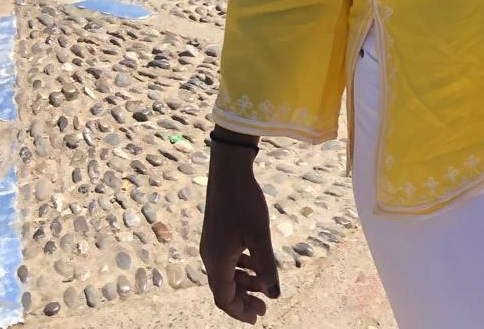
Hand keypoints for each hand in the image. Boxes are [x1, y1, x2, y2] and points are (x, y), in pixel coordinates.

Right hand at [200, 151, 279, 321]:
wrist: (229, 170)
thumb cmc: (244, 202)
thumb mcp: (260, 236)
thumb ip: (267, 267)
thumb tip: (274, 293)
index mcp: (217, 261)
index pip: (225, 299)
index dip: (240, 312)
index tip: (258, 318)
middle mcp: (210, 256)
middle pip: (224, 289)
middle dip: (244, 300)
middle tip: (265, 307)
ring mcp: (211, 244)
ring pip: (226, 274)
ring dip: (244, 283)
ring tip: (265, 285)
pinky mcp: (216, 232)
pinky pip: (227, 259)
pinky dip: (241, 266)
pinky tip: (256, 262)